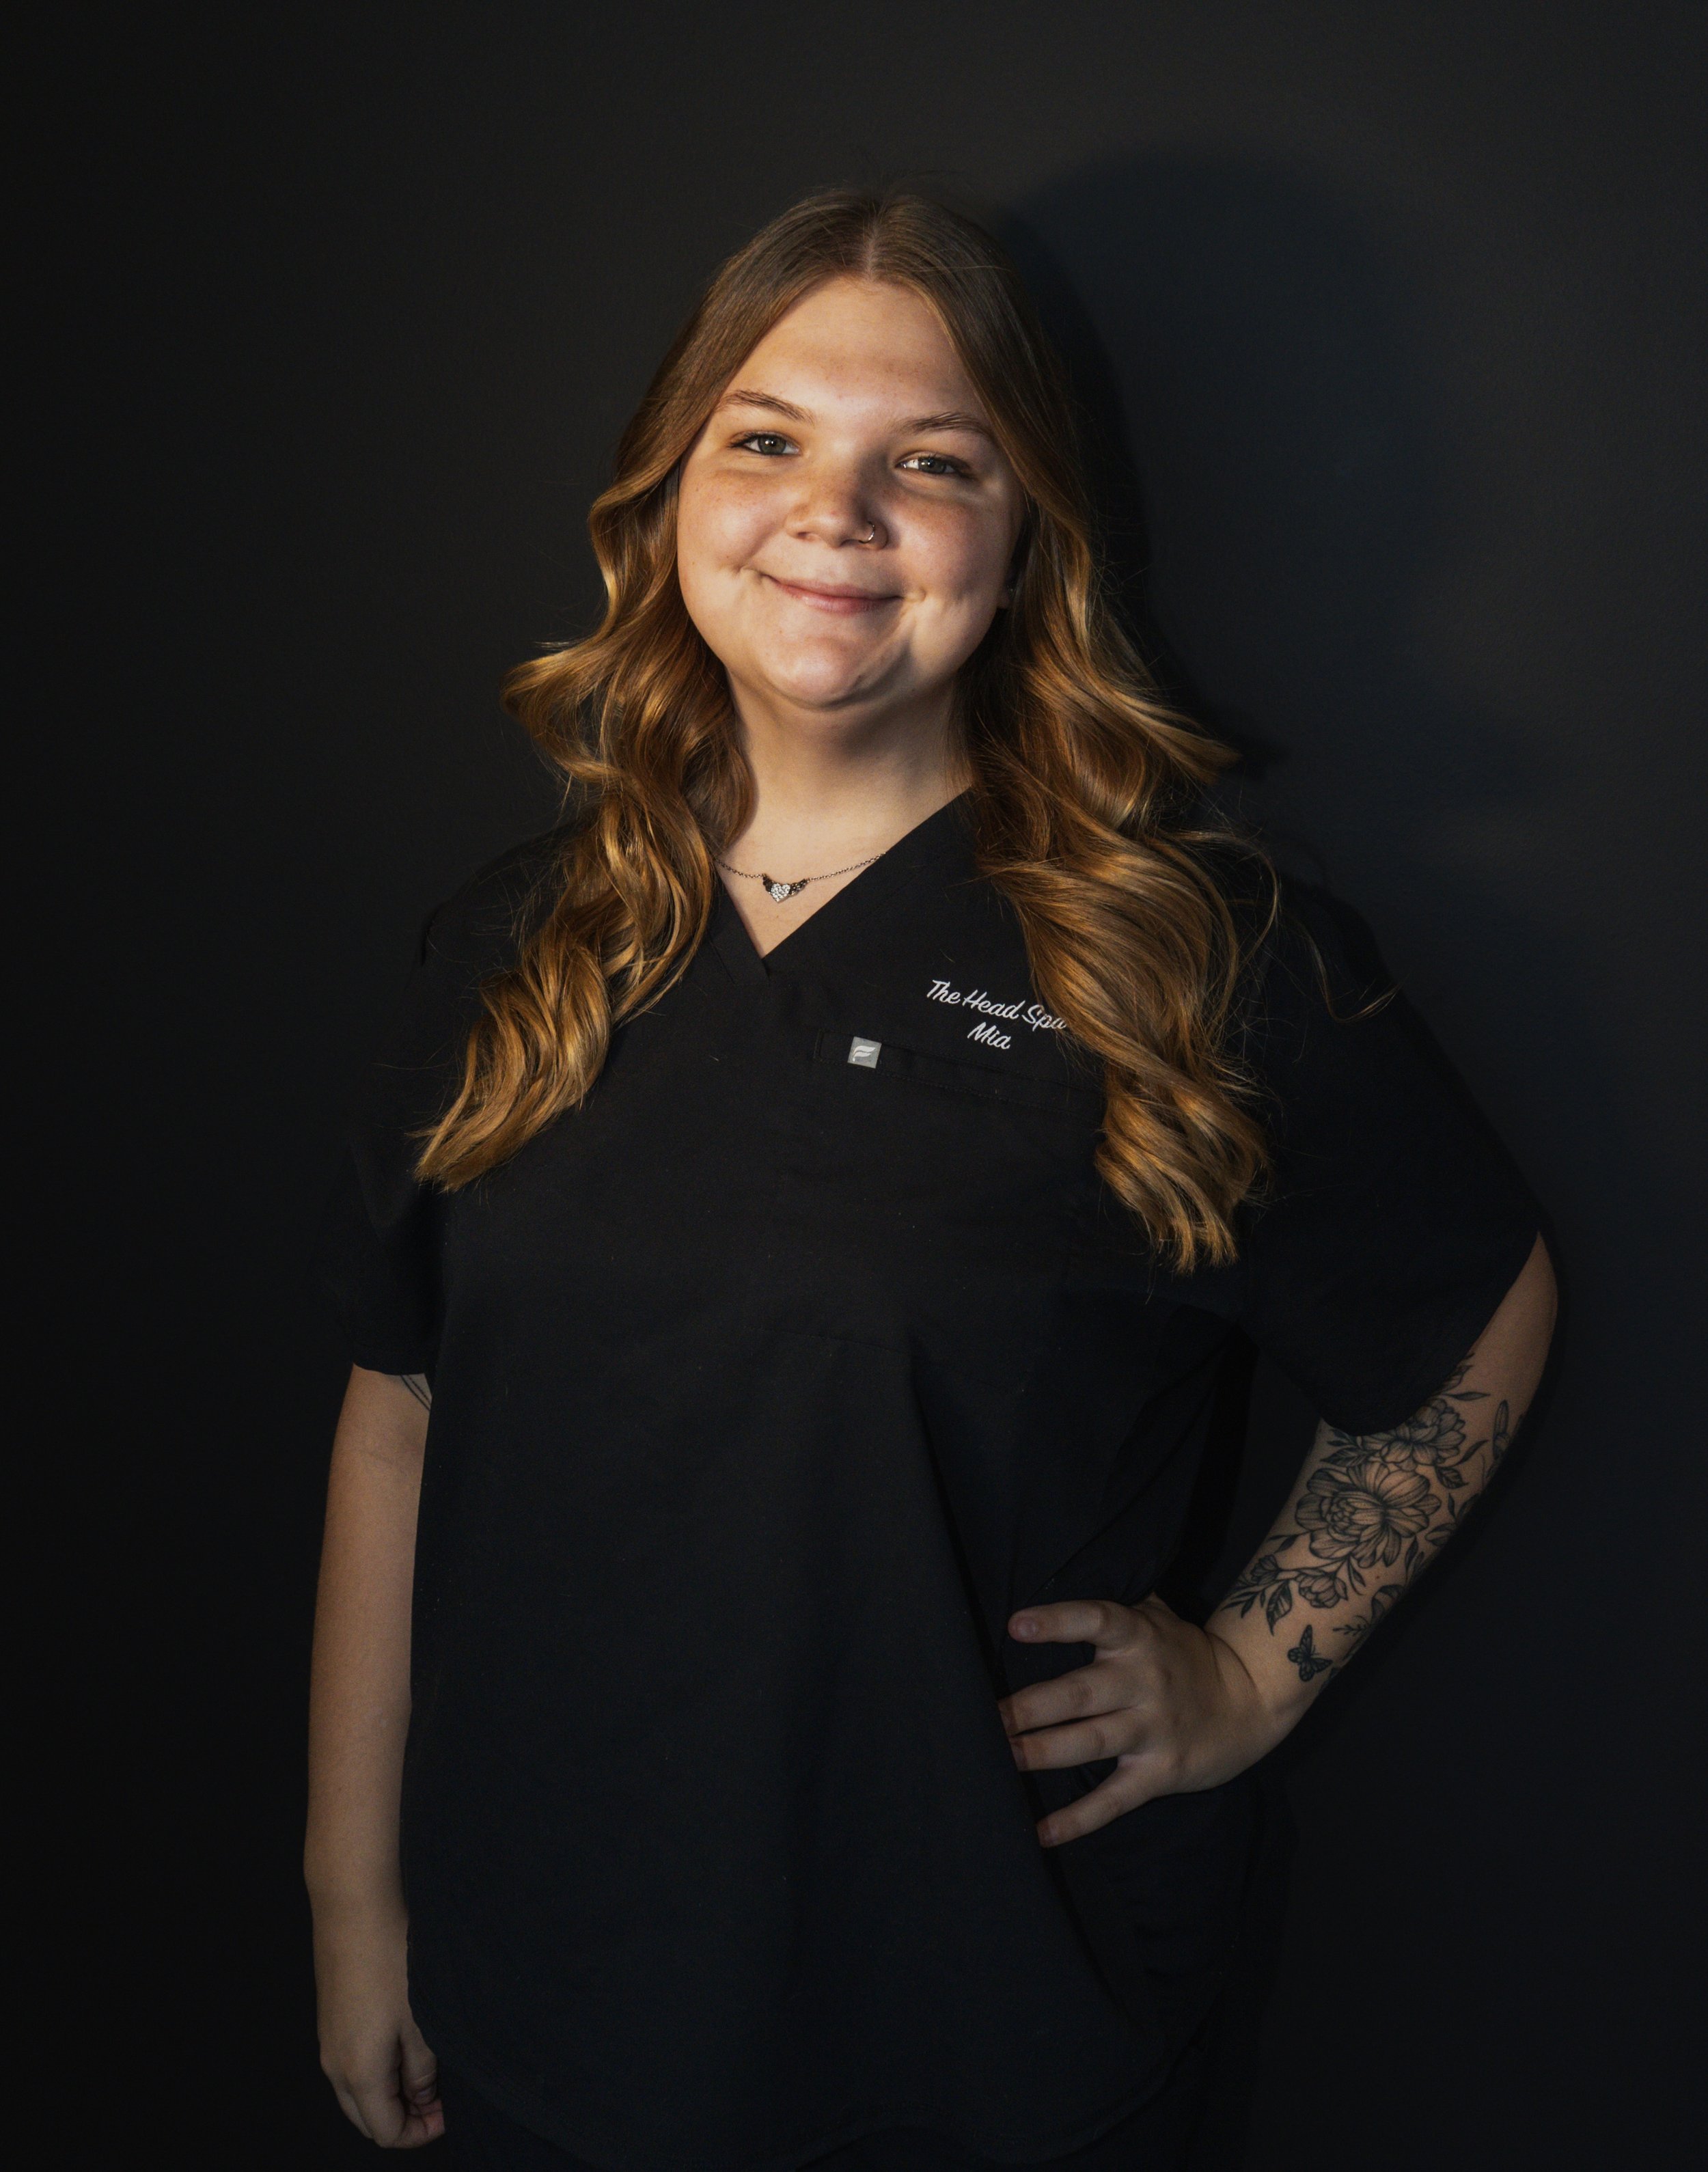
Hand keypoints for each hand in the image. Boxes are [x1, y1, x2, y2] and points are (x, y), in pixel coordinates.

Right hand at [312, 1895, 442, 2147]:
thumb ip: (423, 2070)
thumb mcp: (421, 2020)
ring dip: (391, 2091)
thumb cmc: (391, 1959)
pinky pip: (350, 2063)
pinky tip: (405, 2040)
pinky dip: (377, 2068)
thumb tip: (423, 2098)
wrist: (354, 1906)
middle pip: (367, 2118)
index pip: (386, 2132)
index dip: (421, 2133)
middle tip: (441, 2097)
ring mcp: (327, 2040)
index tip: (449, 2113)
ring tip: (428, 2066)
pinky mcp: (330, 2018)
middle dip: (404, 2118)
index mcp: (357, 2073)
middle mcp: (334, 2065)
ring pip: (357, 2091)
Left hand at [998, 1595, 1295, 1845]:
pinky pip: (1115, 1798)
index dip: (1058, 1622)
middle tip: (986, 1716)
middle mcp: (1143, 1682)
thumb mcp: (1156, 1615)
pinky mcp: (1160, 1772)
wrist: (1250, 1699)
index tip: (1016, 1625)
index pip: (1096, 1622)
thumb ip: (1114, 1602)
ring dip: (1044, 1753)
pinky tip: (1042, 1832)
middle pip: (1080, 1694)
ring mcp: (1152, 1729)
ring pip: (1091, 1743)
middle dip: (1031, 1707)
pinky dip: (1079, 1819)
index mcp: (1138, 1636)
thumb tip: (1059, 1566)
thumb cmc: (1183, 1652)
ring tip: (1002, 1758)